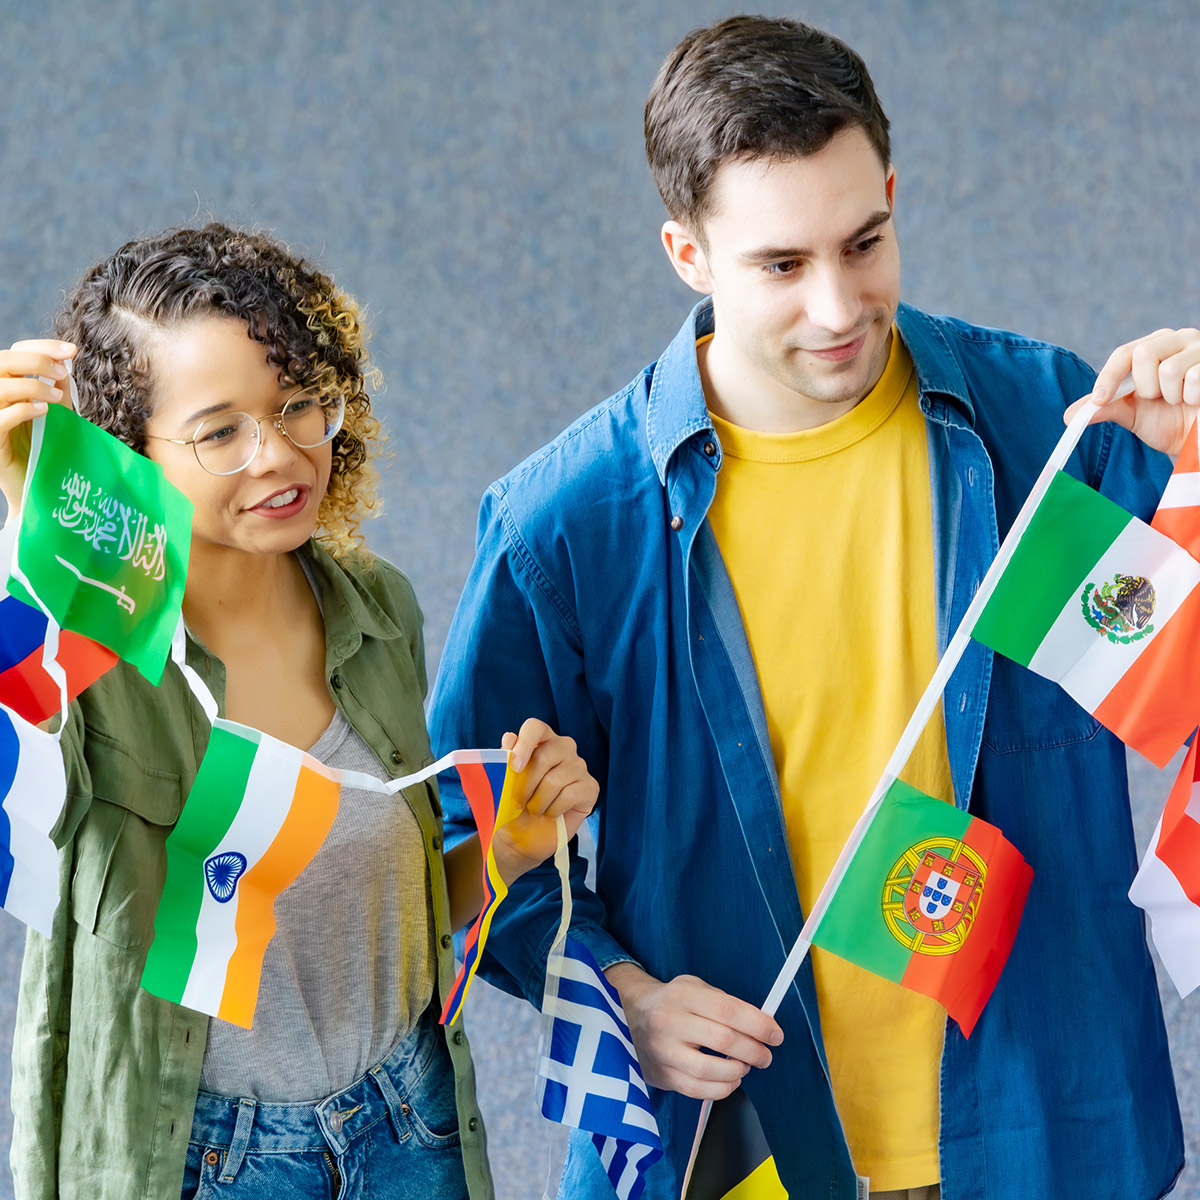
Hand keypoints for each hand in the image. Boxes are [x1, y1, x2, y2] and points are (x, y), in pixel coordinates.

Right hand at [0, 340, 75, 513]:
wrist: (40, 492)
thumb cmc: (49, 452)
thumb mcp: (57, 416)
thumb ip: (57, 391)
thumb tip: (64, 362)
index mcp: (9, 387)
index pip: (14, 352)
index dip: (41, 346)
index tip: (72, 350)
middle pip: (0, 360)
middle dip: (35, 359)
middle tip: (62, 371)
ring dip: (31, 384)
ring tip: (56, 398)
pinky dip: (22, 409)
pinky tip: (44, 412)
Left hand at [489, 718, 599, 883]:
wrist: (523, 836)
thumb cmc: (514, 805)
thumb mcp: (503, 782)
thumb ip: (504, 759)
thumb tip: (509, 738)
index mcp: (541, 741)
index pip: (535, 727)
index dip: (524, 743)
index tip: (513, 767)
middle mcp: (564, 748)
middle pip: (545, 755)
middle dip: (527, 783)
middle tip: (518, 801)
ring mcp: (579, 767)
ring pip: (555, 780)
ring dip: (538, 801)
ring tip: (535, 809)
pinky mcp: (590, 788)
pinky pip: (570, 795)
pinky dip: (553, 809)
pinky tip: (551, 813)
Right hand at [604, 963, 783, 1099]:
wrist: (632, 1015)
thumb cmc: (673, 1002)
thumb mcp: (695, 987)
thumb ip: (726, 1003)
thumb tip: (762, 1024)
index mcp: (683, 994)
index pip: (729, 1010)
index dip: (758, 1024)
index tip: (775, 1034)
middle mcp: (670, 1021)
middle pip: (723, 1040)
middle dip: (754, 1051)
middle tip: (765, 1055)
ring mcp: (663, 1050)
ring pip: (710, 1070)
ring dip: (738, 1071)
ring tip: (746, 1066)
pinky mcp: (661, 1074)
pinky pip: (697, 1090)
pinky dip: (722, 1089)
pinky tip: (731, 1080)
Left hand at [1064, 327, 1199, 455]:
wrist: (1197, 439)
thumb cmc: (1168, 421)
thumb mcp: (1131, 415)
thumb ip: (1104, 409)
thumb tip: (1068, 416)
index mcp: (1154, 346)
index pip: (1124, 353)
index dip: (1109, 377)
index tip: (1099, 400)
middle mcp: (1178, 340)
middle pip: (1144, 354)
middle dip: (1146, 387)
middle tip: (1158, 399)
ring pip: (1169, 369)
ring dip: (1170, 396)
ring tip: (1180, 400)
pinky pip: (1194, 378)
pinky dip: (1191, 397)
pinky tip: (1197, 400)